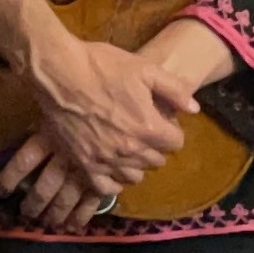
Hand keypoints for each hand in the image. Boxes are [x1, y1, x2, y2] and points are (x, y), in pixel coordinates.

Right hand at [6, 35, 196, 191]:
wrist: (59, 72)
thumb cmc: (102, 66)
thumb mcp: (145, 69)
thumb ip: (174, 90)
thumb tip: (194, 109)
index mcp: (148, 127)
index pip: (176, 143)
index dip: (172, 131)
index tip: (162, 121)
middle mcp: (129, 150)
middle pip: (156, 161)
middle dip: (155, 147)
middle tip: (144, 131)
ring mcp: (105, 159)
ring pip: (134, 175)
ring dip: (136, 163)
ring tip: (128, 147)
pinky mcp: (83, 163)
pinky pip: (106, 186)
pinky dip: (113, 180)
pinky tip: (112, 167)